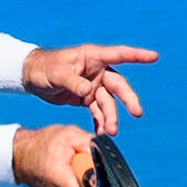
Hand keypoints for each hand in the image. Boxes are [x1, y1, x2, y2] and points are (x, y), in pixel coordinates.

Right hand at [13, 124, 94, 186]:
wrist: (21, 155)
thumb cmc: (45, 143)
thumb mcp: (70, 134)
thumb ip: (91, 144)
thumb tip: (107, 156)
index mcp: (60, 179)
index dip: (94, 180)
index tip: (90, 167)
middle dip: (89, 178)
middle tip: (80, 163)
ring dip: (82, 180)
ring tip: (71, 166)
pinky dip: (76, 183)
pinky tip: (67, 172)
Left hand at [22, 43, 156, 135]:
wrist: (32, 77)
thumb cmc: (45, 67)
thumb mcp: (57, 73)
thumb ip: (73, 82)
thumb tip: (88, 91)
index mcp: (92, 57)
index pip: (119, 54)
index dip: (137, 55)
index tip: (154, 57)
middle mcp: (97, 71)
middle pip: (118, 85)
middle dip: (128, 99)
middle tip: (136, 113)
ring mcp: (93, 85)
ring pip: (108, 103)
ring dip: (111, 117)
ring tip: (110, 132)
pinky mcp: (86, 99)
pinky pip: (97, 112)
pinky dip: (100, 122)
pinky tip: (101, 133)